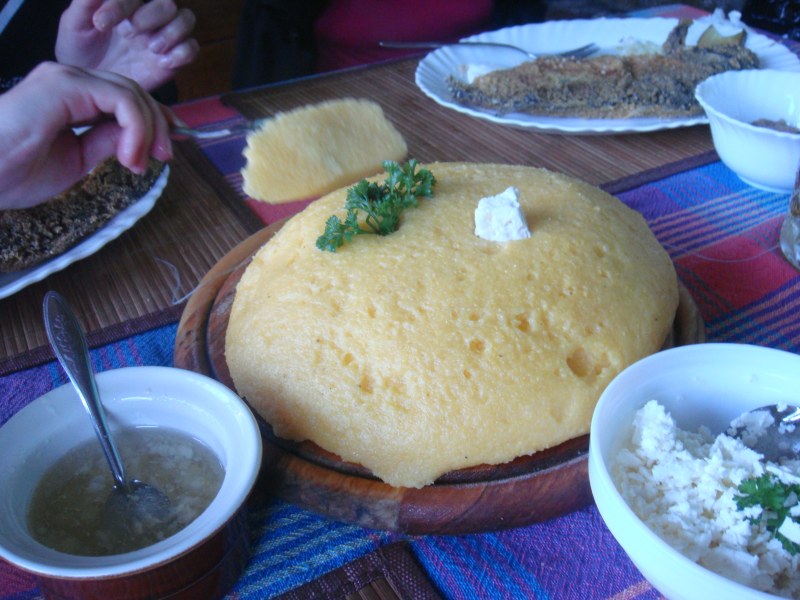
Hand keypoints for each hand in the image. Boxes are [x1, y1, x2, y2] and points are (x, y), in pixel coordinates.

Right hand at [0, 62, 173, 209]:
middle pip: (134, 93)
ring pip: (131, 92)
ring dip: (149, 128)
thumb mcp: (76, 160)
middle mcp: (69, 82)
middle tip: (165, 157)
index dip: (154, 121)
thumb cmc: (13, 172)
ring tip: (142, 161)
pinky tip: (131, 155)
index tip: (169, 148)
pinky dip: (136, 126)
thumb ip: (106, 143)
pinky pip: (119, 98)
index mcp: (70, 99)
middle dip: (158, 125)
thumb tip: (139, 140)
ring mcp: (65, 80)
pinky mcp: (63, 85)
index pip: (125, 99)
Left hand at [55, 0, 198, 91]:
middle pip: (167, 3)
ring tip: (150, 48)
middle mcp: (149, 16)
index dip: (120, 5)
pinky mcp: (174, 60)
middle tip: (129, 33)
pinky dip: (182, 53)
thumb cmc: (80, 52)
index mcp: (126, 4)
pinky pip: (192, 49)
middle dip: (151, 15)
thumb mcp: (75, 25)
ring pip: (186, 19)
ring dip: (171, 32)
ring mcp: (164, 37)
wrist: (91, 86)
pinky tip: (162, 63)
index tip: (100, 23)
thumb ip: (85, 3)